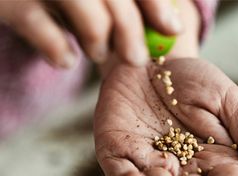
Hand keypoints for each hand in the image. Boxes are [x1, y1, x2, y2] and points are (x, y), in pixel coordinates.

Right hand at [0, 0, 180, 66]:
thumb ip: (128, 3)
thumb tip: (172, 27)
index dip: (157, 6)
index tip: (174, 31)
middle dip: (131, 31)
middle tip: (137, 60)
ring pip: (90, 15)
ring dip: (98, 41)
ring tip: (97, 54)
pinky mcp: (10, 4)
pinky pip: (43, 31)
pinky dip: (60, 53)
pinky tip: (67, 60)